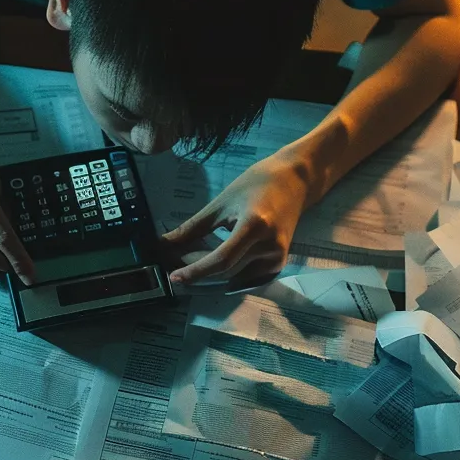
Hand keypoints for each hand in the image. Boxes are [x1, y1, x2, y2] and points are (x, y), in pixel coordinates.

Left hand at [161, 155, 317, 287]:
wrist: (295, 181)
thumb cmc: (256, 184)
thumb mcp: (221, 203)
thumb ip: (193, 227)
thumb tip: (164, 244)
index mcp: (255, 226)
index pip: (221, 260)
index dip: (196, 271)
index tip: (173, 277)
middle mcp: (270, 247)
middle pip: (226, 272)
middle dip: (198, 273)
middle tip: (175, 266)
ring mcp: (277, 258)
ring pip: (235, 278)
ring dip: (210, 276)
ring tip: (192, 264)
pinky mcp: (278, 264)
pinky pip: (246, 278)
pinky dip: (227, 276)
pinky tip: (212, 267)